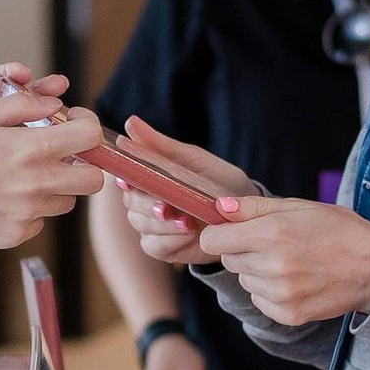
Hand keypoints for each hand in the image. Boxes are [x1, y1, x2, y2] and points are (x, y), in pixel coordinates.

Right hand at [0, 90, 105, 249]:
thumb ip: (22, 105)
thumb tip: (54, 104)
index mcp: (30, 149)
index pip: (89, 138)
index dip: (87, 126)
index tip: (75, 124)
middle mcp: (35, 184)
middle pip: (92, 180)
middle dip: (83, 163)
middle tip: (61, 154)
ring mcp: (26, 214)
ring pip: (66, 201)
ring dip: (56, 185)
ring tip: (26, 175)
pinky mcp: (14, 234)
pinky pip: (39, 221)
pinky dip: (31, 209)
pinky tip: (4, 196)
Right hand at [117, 116, 254, 266]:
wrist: (244, 213)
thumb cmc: (218, 181)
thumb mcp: (193, 159)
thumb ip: (161, 145)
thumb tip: (130, 122)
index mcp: (148, 177)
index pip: (125, 176)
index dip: (124, 179)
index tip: (129, 182)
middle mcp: (144, 201)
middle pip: (131, 203)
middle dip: (147, 205)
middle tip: (166, 206)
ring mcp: (151, 226)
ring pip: (141, 224)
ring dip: (162, 223)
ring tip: (186, 220)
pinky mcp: (162, 247)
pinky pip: (155, 246)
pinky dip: (170, 239)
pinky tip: (188, 232)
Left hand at [197, 196, 369, 325]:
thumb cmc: (339, 230)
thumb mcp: (299, 207)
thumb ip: (253, 207)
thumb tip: (218, 208)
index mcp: (272, 234)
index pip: (213, 240)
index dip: (219, 233)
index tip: (230, 231)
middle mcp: (272, 266)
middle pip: (228, 260)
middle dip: (243, 250)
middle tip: (274, 244)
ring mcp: (280, 294)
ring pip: (243, 280)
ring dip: (257, 271)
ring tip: (290, 262)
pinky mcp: (288, 314)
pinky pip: (259, 300)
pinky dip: (270, 292)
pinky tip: (296, 280)